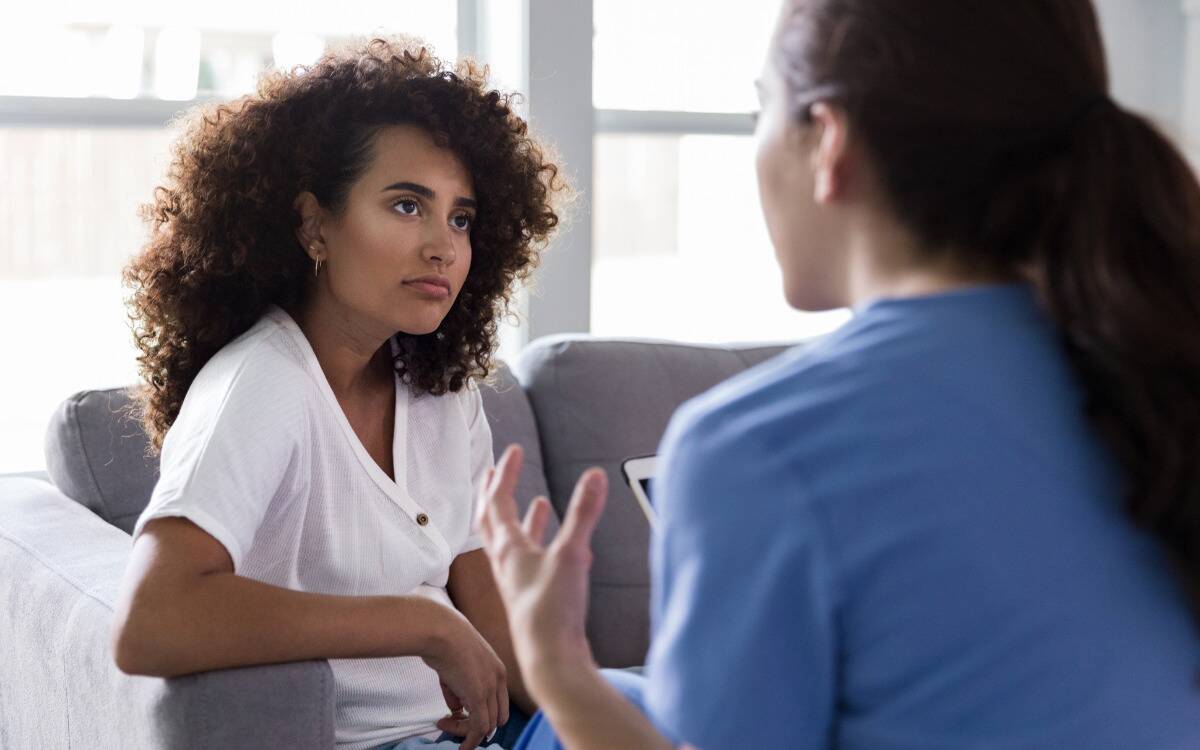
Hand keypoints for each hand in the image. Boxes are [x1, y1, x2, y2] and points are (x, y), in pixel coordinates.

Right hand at [420, 606, 508, 749]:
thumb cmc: (443, 639)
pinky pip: (478, 728)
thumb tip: (456, 710)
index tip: (462, 715)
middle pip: (498, 718)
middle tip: (455, 723)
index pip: (500, 703)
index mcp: (498, 669)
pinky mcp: (478, 696)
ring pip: (487, 726)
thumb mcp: (456, 665)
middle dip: (478, 726)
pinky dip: (466, 738)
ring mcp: (491, 688)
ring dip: (465, 732)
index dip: (485, 714)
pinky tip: (446, 729)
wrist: (440, 629)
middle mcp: (499, 679)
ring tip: (444, 725)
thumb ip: (458, 690)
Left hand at [477, 444, 606, 696]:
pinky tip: (559, 547)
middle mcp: (506, 563)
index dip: (506, 473)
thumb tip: (595, 475)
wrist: (550, 661)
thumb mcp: (572, 555)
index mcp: (508, 549)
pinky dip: (541, 546)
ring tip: (533, 503)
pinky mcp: (533, 597)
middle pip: (491, 521)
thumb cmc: (553, 612)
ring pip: (511, 543)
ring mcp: (518, 581)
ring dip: (518, 519)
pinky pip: (531, 562)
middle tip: (495, 472)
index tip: (514, 450)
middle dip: (494, 493)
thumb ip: (583, 514)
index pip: (498, 501)